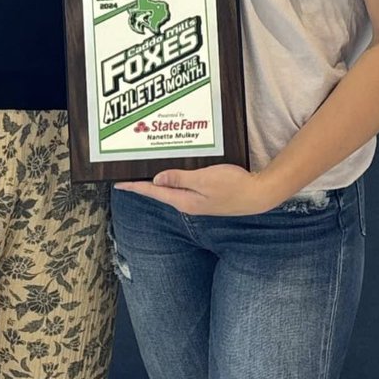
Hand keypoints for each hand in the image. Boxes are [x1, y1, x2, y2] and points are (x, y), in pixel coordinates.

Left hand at [115, 164, 280, 216]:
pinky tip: (174, 175)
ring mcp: (198, 202)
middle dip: (144, 184)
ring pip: (172, 190)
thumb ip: (179, 179)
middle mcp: (188, 203)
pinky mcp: (207, 197)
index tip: (119, 184)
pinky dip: (174, 180)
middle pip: (160, 193)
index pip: (154, 192)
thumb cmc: (234, 186)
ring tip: (145, 175)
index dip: (135, 187)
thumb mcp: (204, 180)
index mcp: (185, 201)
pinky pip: (184, 188)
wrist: (259, 195)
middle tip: (128, 176)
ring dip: (158, 182)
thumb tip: (156, 181)